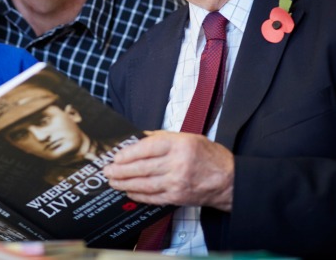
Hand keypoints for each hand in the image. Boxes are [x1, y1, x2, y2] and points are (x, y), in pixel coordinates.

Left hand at [103, 130, 233, 210]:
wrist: (228, 180)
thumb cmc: (208, 156)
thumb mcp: (187, 137)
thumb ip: (162, 138)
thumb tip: (139, 139)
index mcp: (179, 145)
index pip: (147, 148)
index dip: (128, 153)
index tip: (116, 156)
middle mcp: (177, 164)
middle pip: (142, 168)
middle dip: (121, 170)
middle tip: (107, 171)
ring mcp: (177, 182)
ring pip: (144, 184)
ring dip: (125, 184)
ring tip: (113, 181)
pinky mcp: (177, 197)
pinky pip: (152, 197)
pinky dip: (138, 195)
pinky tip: (129, 191)